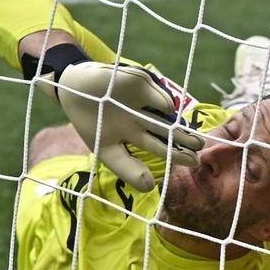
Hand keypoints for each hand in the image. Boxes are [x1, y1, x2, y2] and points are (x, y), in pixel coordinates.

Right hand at [55, 62, 203, 191]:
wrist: (70, 92)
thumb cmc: (89, 123)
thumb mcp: (106, 152)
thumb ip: (127, 170)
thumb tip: (151, 186)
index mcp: (135, 135)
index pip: (159, 148)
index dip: (176, 156)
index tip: (193, 162)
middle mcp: (142, 118)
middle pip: (166, 131)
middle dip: (184, 141)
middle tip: (200, 150)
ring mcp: (140, 100)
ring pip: (164, 113)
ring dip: (180, 125)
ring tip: (193, 138)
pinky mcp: (136, 83)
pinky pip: (151, 91)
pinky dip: (160, 99)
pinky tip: (167, 109)